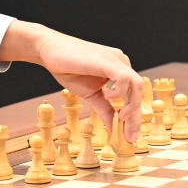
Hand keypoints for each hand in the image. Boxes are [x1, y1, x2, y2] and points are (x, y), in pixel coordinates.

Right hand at [0, 21, 144, 141]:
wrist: (49, 50)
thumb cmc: (69, 68)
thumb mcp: (90, 94)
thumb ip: (103, 110)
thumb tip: (112, 129)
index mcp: (119, 70)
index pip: (133, 95)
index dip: (134, 117)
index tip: (130, 136)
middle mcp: (122, 63)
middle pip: (138, 92)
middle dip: (136, 117)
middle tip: (129, 136)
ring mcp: (116, 60)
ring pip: (137, 85)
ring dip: (132, 106)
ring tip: (121, 117)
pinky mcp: (107, 61)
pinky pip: (124, 78)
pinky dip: (120, 92)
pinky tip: (108, 97)